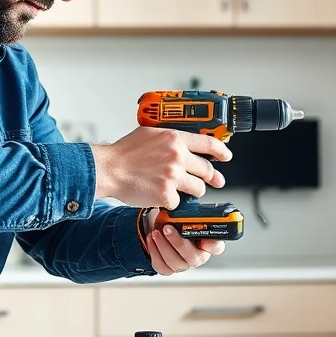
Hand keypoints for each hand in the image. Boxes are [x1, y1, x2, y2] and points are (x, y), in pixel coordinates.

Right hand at [91, 127, 230, 207]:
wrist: (109, 169)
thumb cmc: (124, 152)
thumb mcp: (150, 134)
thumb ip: (170, 139)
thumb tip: (183, 144)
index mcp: (175, 138)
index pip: (209, 143)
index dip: (221, 151)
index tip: (227, 156)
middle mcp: (177, 156)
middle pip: (207, 170)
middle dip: (211, 177)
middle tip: (214, 180)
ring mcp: (173, 176)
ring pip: (198, 189)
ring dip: (192, 192)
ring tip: (181, 190)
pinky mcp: (166, 194)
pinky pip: (178, 202)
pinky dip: (170, 202)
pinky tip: (160, 196)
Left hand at [144, 210, 224, 275]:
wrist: (160, 226)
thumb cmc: (177, 219)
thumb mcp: (185, 212)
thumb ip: (191, 211)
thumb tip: (185, 200)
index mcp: (207, 242)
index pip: (217, 247)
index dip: (212, 245)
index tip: (204, 239)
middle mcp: (198, 255)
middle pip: (194, 257)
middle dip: (179, 243)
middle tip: (168, 228)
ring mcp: (183, 263)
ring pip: (176, 262)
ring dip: (164, 246)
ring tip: (156, 232)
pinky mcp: (169, 268)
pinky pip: (162, 266)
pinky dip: (154, 252)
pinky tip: (152, 239)